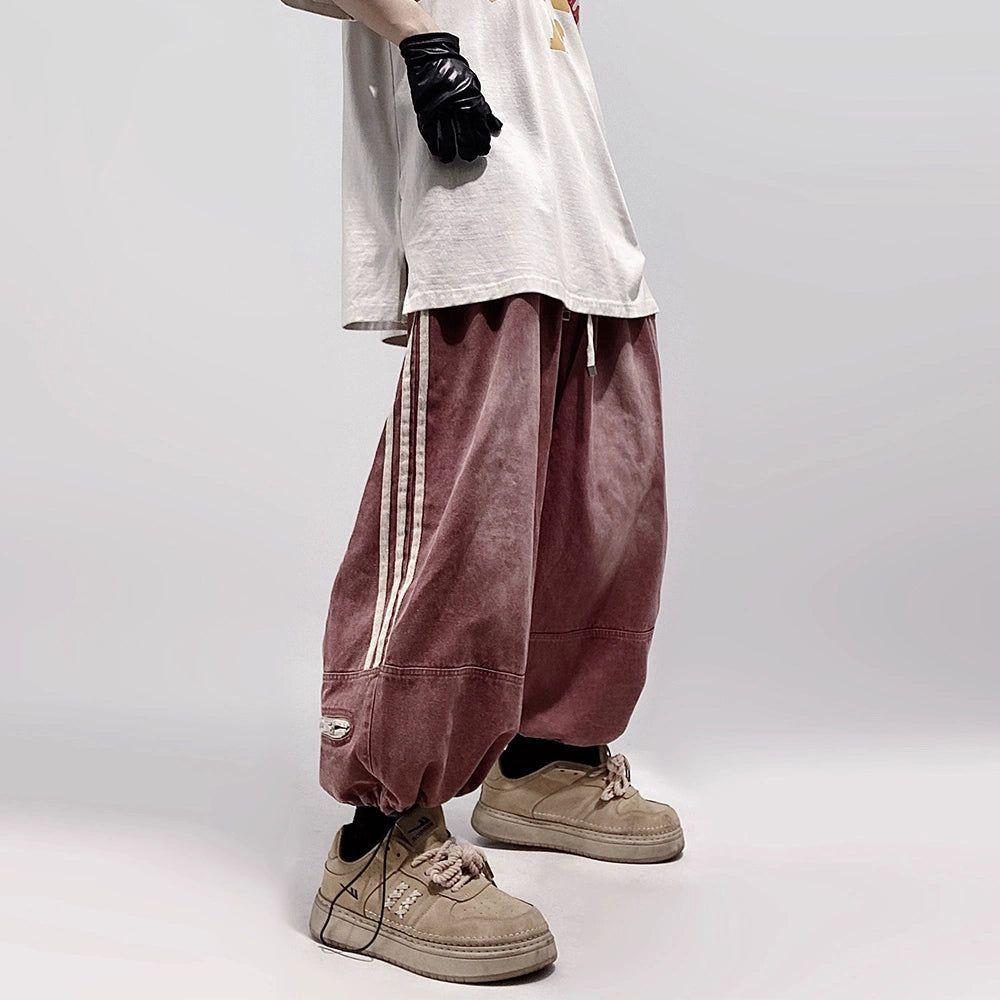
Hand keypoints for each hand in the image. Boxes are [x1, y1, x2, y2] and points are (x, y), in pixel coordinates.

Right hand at [399, 33, 502, 162]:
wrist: (432, 55)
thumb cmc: (454, 70)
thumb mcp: (474, 87)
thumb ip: (483, 109)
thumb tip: (495, 127)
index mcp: (472, 103)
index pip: (481, 132)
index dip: (482, 145)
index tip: (482, 151)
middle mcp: (458, 109)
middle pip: (466, 140)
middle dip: (468, 152)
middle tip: (468, 156)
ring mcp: (441, 111)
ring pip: (448, 141)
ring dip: (451, 154)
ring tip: (451, 158)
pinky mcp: (426, 112)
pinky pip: (432, 135)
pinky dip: (435, 147)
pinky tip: (438, 155)